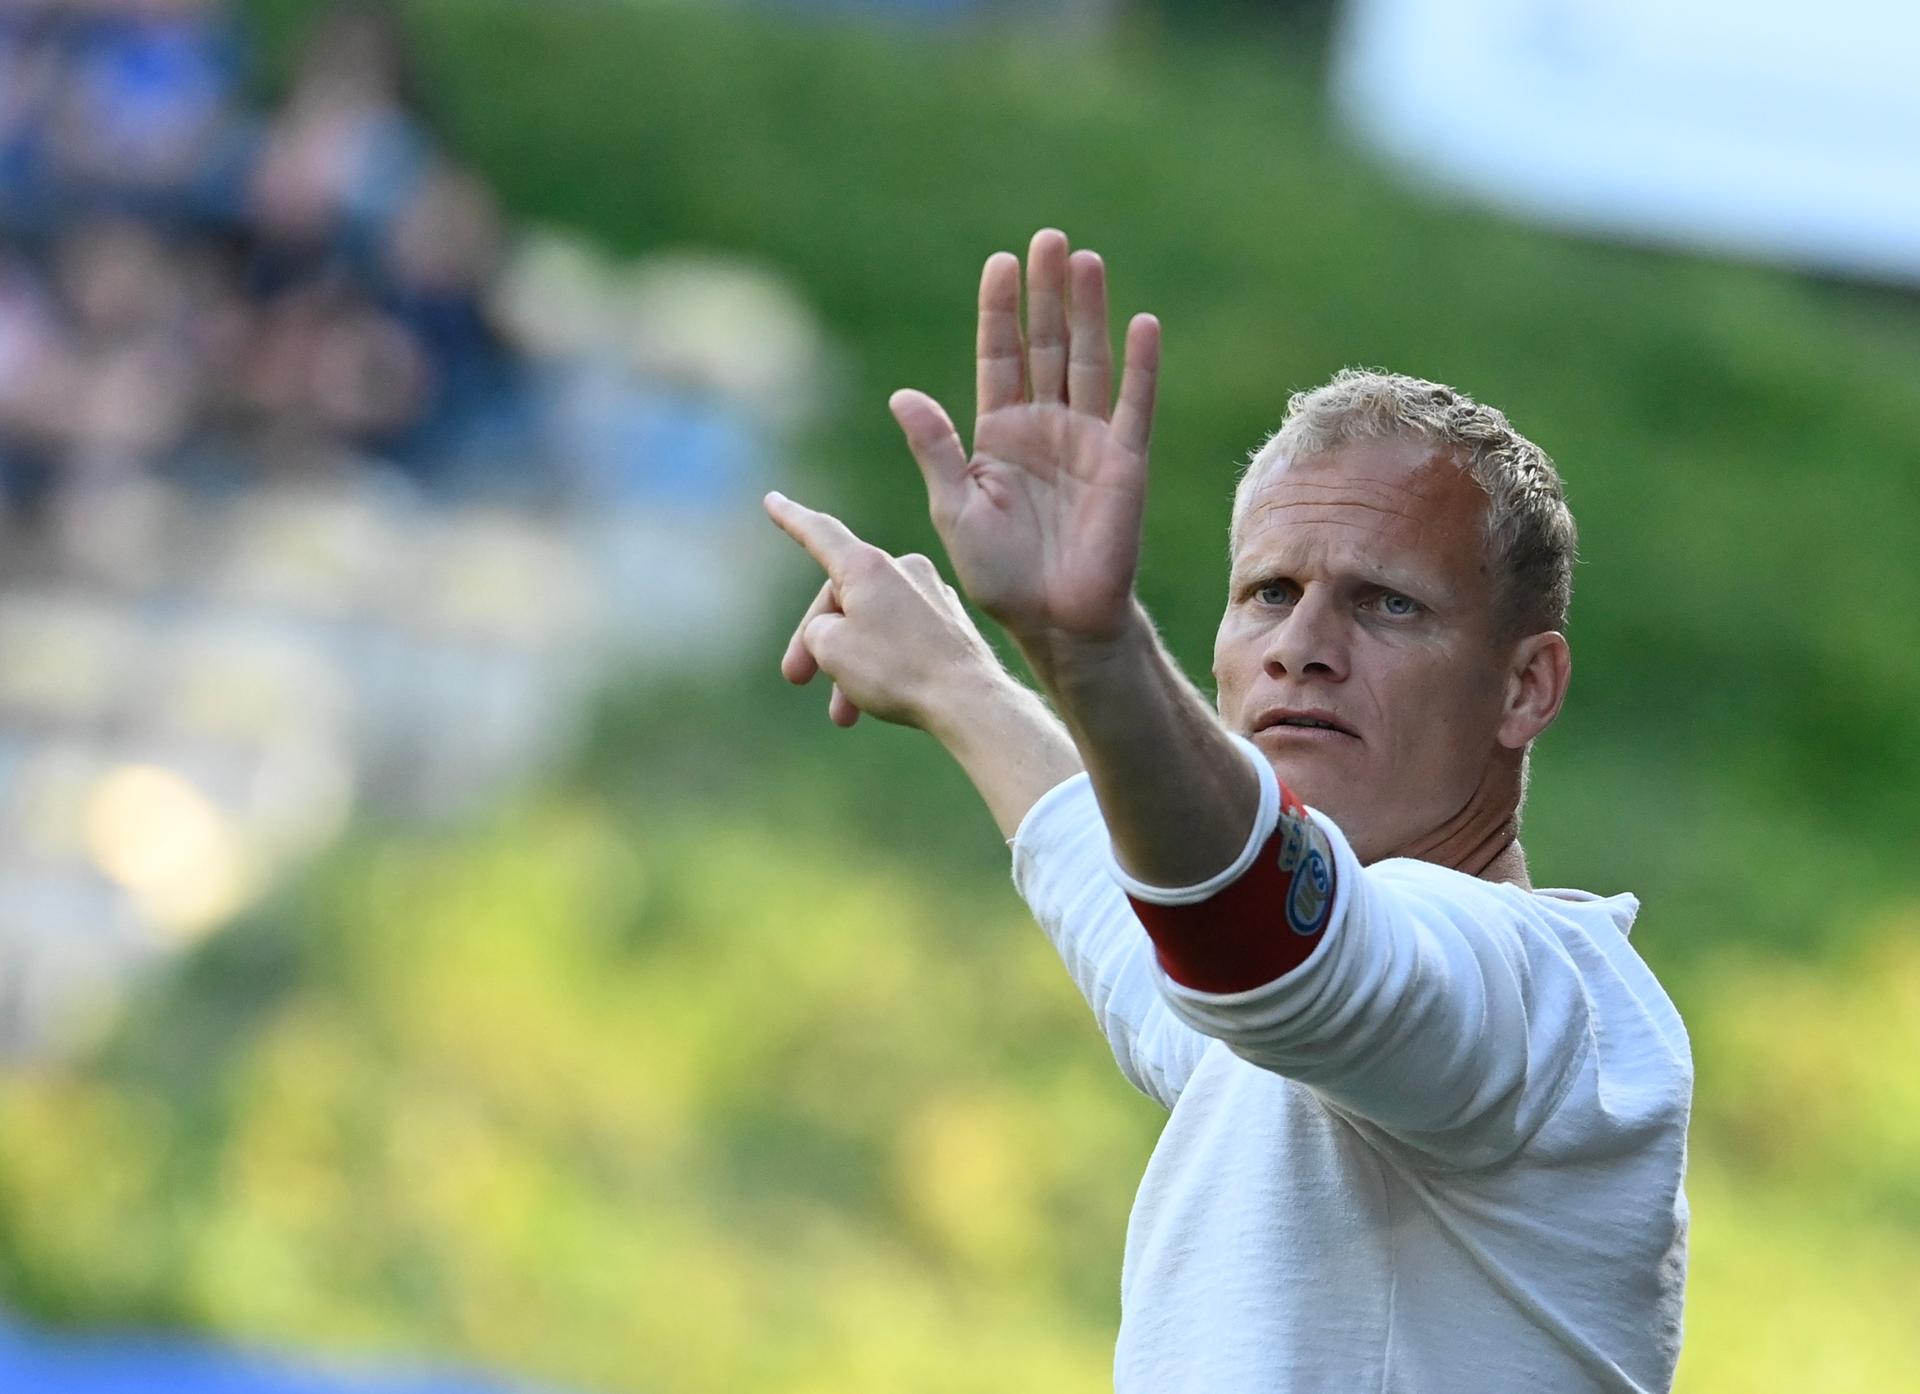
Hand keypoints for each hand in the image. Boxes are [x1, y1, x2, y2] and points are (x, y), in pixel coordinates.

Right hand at [764, 492, 1006, 732]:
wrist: (969, 700)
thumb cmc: (896, 672)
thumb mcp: (831, 650)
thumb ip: (818, 629)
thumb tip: (837, 628)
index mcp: (867, 566)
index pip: (820, 534)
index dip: (791, 519)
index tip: (773, 500)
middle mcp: (903, 568)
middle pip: (843, 597)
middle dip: (818, 642)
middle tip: (796, 678)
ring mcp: (931, 593)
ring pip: (874, 624)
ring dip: (851, 665)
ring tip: (843, 714)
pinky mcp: (950, 621)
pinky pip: (904, 636)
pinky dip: (885, 663)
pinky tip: (882, 697)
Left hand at [888, 228, 1160, 646]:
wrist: (1054, 619)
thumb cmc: (999, 574)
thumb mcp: (955, 509)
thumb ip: (935, 450)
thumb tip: (902, 395)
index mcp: (998, 435)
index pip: (999, 358)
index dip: (999, 311)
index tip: (1000, 263)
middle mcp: (1044, 427)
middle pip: (1045, 346)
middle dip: (1046, 294)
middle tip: (1048, 240)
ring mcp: (1087, 440)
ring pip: (1088, 361)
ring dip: (1088, 312)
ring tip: (1085, 260)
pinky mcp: (1125, 462)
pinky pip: (1134, 404)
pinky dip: (1140, 366)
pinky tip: (1141, 322)